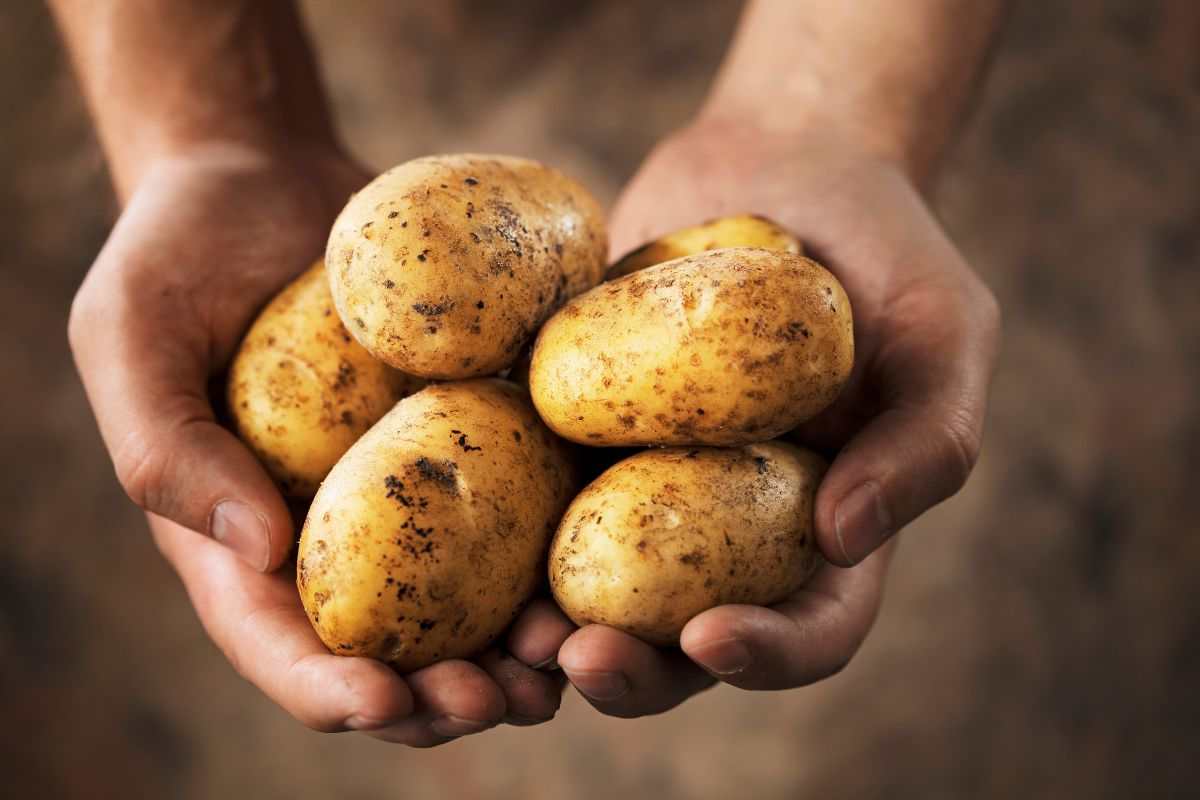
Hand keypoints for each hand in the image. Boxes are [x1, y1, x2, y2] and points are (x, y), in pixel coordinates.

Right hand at [70, 141, 569, 743]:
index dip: (328, 689)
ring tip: (567, 660)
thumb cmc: (180, 250)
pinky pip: (519, 507)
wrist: (271, 176)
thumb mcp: (130, 332)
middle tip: (501, 702)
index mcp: (240, 536)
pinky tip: (603, 563)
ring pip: (469, 602)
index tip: (382, 701)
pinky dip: (558, 550)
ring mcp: (411, 492)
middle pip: (391, 649)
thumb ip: (166, 445)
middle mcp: (334, 533)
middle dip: (442, 697)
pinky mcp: (471, 438)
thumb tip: (256, 552)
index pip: (278, 642)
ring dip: (518, 649)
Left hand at [555, 119, 999, 714]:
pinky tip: (462, 522)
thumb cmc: (882, 248)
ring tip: (512, 633)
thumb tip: (843, 540)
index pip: (811, 627)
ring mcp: (645, 483)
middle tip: (578, 659)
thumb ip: (925, 439)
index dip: (767, 655)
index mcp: (825, 525)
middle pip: (684, 640)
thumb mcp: (943, 331)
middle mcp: (731, 526)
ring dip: (551, 629)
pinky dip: (498, 526)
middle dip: (634, 670)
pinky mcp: (579, 430)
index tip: (710, 637)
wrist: (780, 163)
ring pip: (596, 588)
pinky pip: (533, 489)